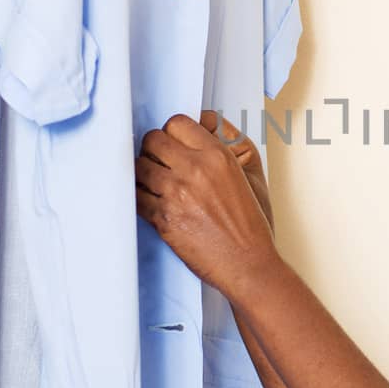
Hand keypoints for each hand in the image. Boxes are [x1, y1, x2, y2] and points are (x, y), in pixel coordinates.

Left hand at [135, 112, 282, 298]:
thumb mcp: (250, 176)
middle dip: (155, 150)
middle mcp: (195, 170)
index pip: (177, 123)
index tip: (174, 144)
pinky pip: (136, 196)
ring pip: (139, 166)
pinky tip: (153, 201)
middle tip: (161, 162)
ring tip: (156, 184)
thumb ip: (227, 146)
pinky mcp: (162, 218)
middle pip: (153, 140)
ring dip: (144, 174)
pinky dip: (141, 197)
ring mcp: (176, 194)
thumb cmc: (252, 225)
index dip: (173, 133)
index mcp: (217, 156)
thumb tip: (203, 126)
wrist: (247, 264)